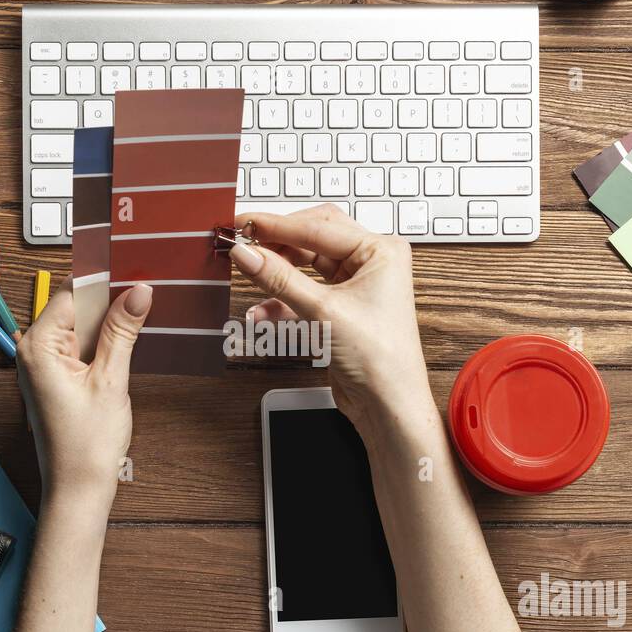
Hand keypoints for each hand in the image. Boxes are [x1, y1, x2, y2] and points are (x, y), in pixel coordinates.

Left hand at [16, 279, 152, 497]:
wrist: (79, 490)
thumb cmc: (86, 446)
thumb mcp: (111, 380)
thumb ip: (122, 331)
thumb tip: (138, 292)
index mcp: (38, 346)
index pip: (72, 292)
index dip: (105, 277)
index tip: (134, 264)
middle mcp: (34, 351)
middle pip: (76, 306)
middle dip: (111, 296)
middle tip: (147, 285)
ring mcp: (45, 365)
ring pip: (82, 325)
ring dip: (111, 318)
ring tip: (145, 308)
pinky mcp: (58, 378)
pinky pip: (82, 345)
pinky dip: (105, 340)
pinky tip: (130, 337)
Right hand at [227, 204, 430, 429]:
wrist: (389, 406)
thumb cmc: (380, 359)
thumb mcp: (322, 312)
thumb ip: (279, 279)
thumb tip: (246, 253)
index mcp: (380, 251)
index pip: (319, 226)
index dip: (276, 225)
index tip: (242, 225)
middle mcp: (371, 263)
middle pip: (312, 239)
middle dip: (276, 244)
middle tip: (242, 241)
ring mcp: (355, 286)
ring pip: (305, 266)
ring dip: (276, 275)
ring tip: (248, 273)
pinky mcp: (340, 309)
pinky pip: (304, 293)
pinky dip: (282, 301)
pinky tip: (261, 313)